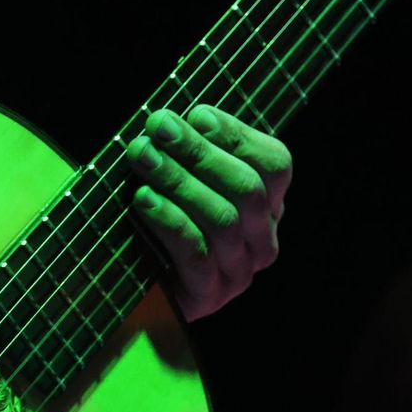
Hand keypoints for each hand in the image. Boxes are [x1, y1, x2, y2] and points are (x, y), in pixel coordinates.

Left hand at [126, 103, 292, 321]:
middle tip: (157, 128)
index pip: (274, 165)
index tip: (195, 115)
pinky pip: (195, 254)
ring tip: (143, 157)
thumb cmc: (159, 223)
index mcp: (268, 206)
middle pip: (246, 189)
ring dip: (179, 182)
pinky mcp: (207, 296)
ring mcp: (238, 273)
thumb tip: (169, 121)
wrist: (136, 291)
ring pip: (222, 220)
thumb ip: (189, 153)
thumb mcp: (183, 182)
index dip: (236, 136)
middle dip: (199, 153)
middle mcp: (262, 241)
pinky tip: (143, 199)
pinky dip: (169, 221)